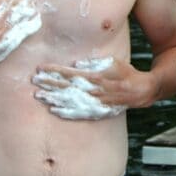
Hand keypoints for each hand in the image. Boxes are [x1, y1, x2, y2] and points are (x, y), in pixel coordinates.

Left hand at [32, 56, 149, 119]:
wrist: (141, 91)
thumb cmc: (125, 73)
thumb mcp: (114, 62)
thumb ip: (95, 63)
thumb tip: (77, 64)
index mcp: (97, 77)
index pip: (71, 73)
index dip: (55, 71)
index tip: (41, 68)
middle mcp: (94, 91)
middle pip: (67, 87)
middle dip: (50, 83)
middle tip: (35, 81)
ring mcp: (95, 103)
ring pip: (70, 101)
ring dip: (54, 98)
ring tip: (39, 95)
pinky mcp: (97, 111)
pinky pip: (79, 113)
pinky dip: (66, 112)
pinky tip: (54, 110)